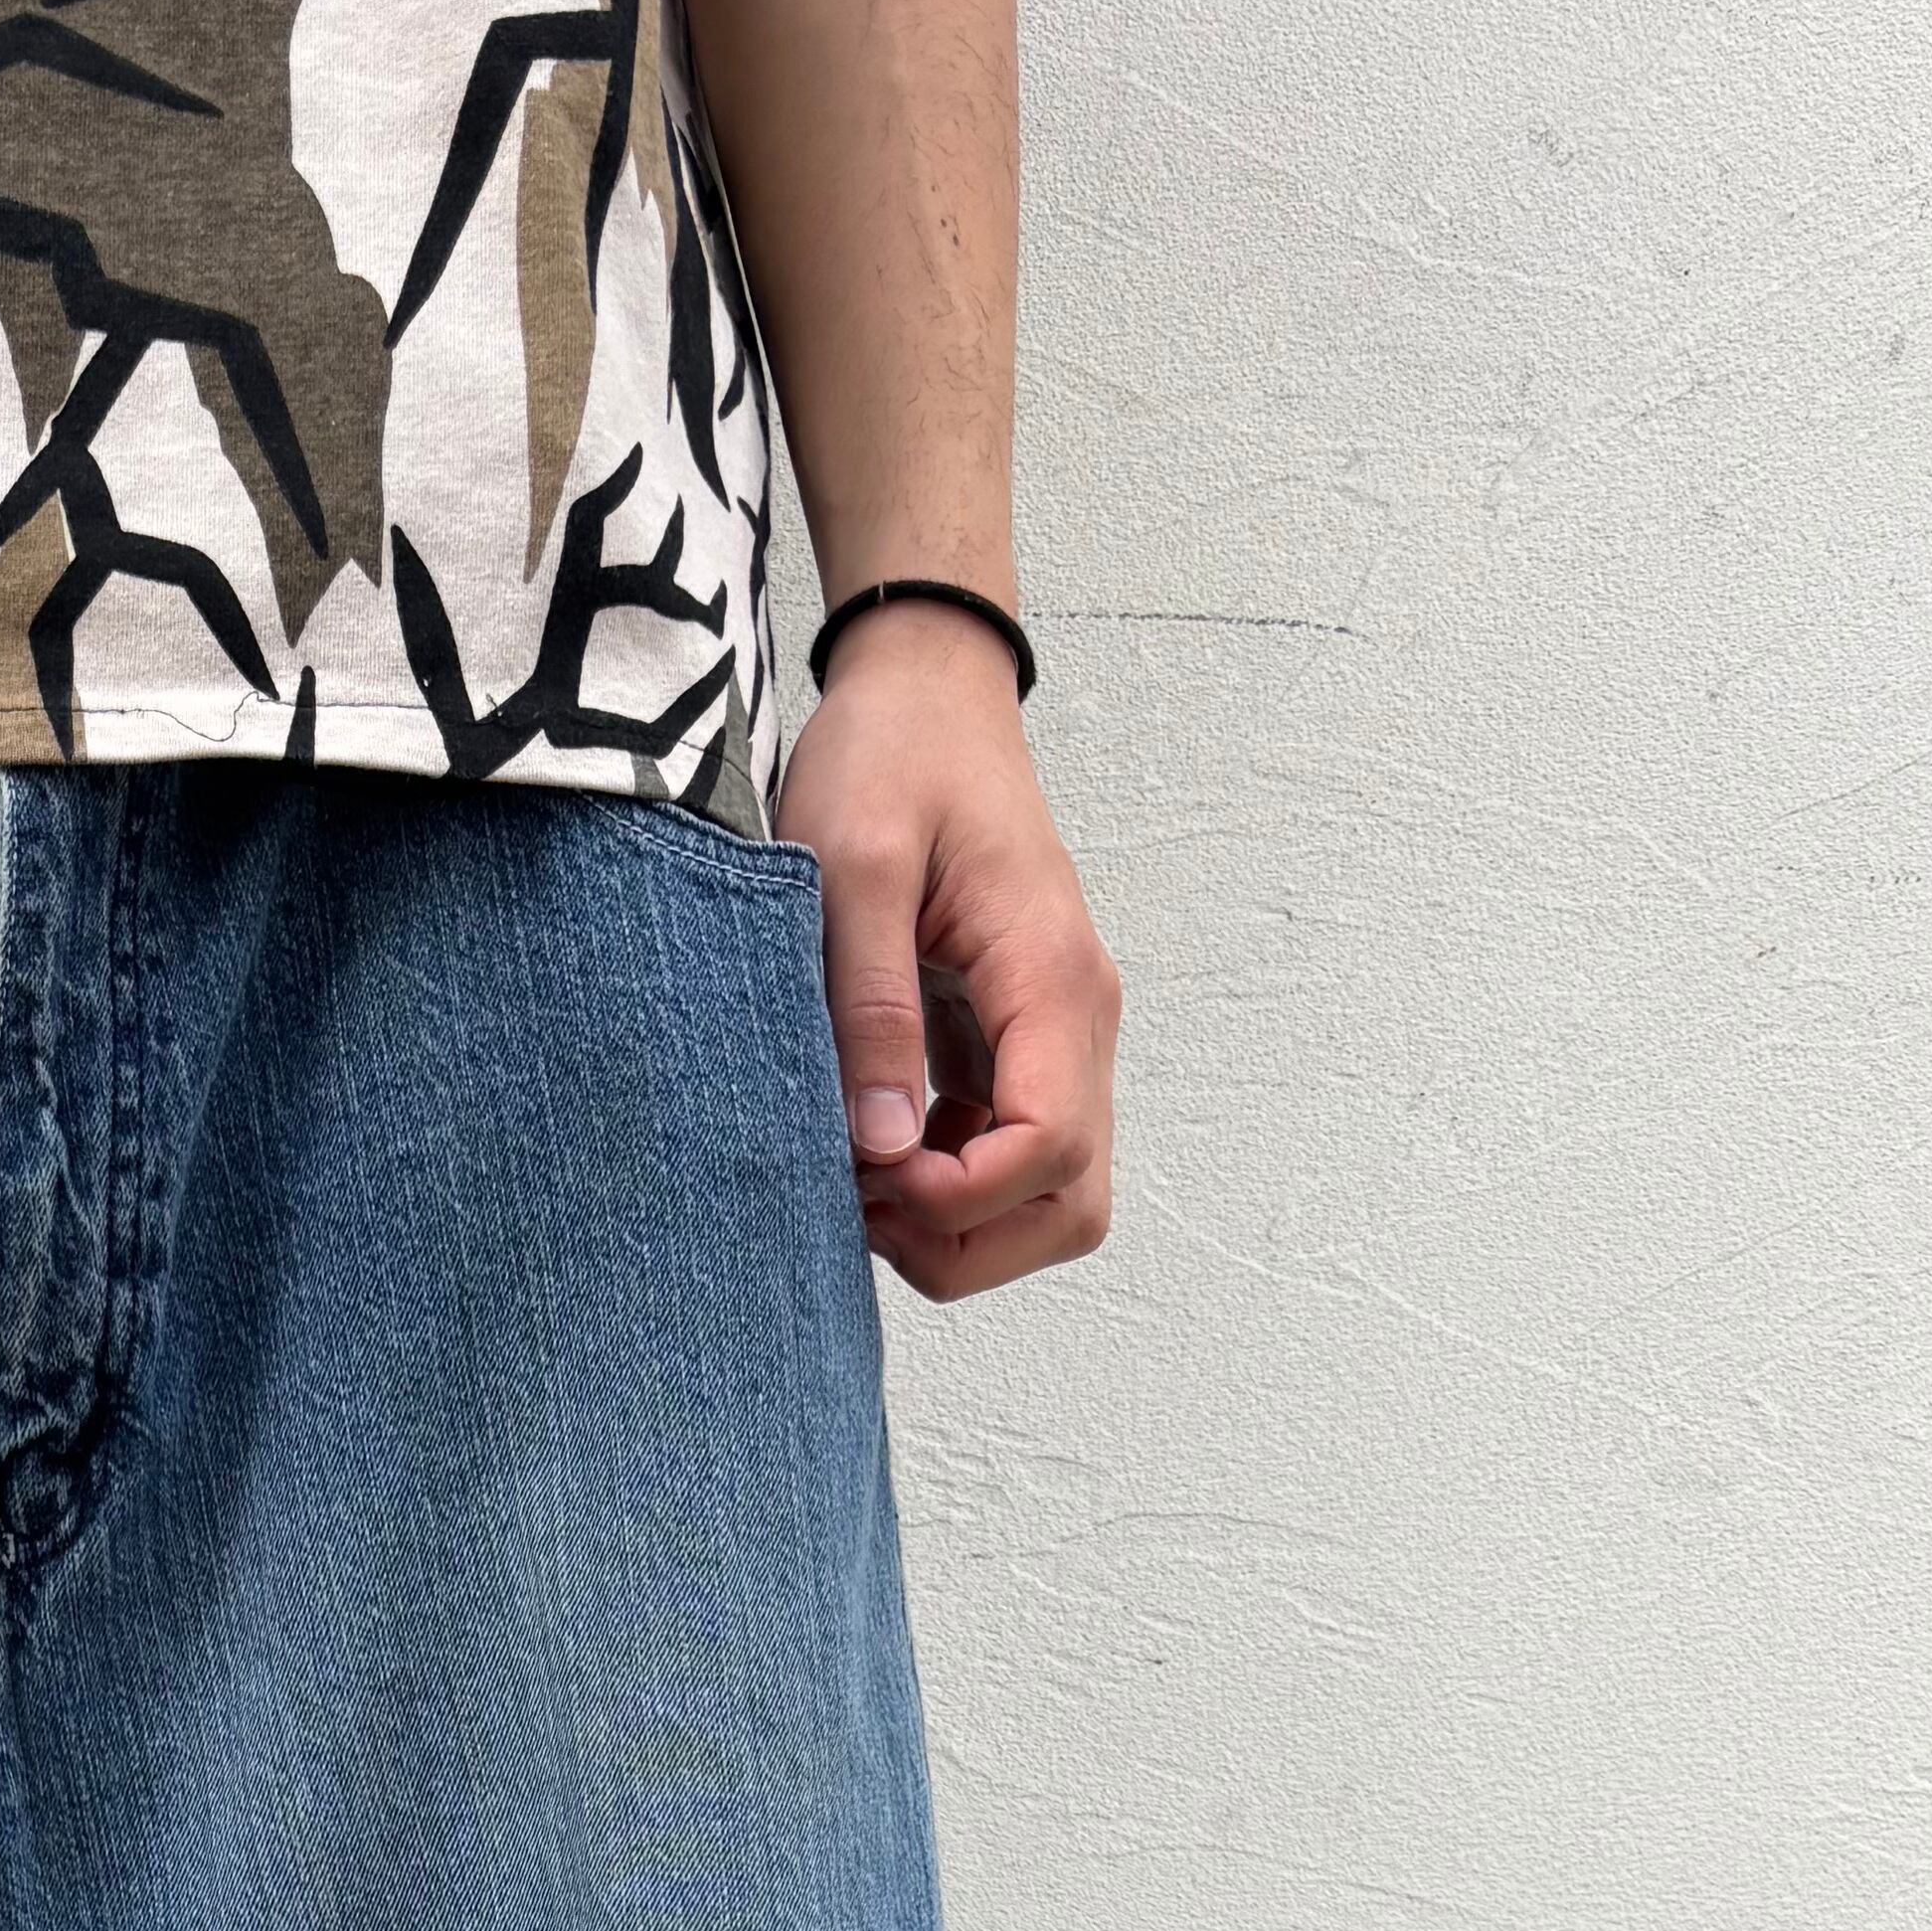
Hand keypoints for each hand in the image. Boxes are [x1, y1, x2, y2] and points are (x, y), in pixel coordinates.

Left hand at [779, 605, 1118, 1301]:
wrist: (926, 691)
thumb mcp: (854, 867)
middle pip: (1069, 1205)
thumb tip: (882, 1143)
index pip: (1049, 1151)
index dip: (958, 1199)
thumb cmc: (890, 758)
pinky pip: (1008, 1152)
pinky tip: (871, 1140)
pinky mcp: (1017, 1041)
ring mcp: (1053, 1037)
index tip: (866, 1171)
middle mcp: (1076, 1021)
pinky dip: (945, 1181)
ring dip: (956, 1221)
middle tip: (861, 1197)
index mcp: (1052, 979)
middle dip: (965, 1238)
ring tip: (856, 1172)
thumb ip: (870, 1006)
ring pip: (1047, 1196)